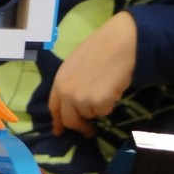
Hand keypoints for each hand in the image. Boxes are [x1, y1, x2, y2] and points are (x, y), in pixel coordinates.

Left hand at [49, 12, 136, 137]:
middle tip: (89, 131)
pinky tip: (113, 88)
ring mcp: (81, 99)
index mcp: (59, 81)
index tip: (59, 132)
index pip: (54, 108)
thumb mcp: (75, 66)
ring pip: (90, 115)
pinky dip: (110, 104)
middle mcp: (66, 92)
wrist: (119, 42)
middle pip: (70, 120)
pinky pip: (104, 111)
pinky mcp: (97, 103)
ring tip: (107, 88)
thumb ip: (71, 84)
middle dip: (80, 127)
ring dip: (99, 108)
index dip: (57, 122)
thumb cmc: (101, 48)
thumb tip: (74, 104)